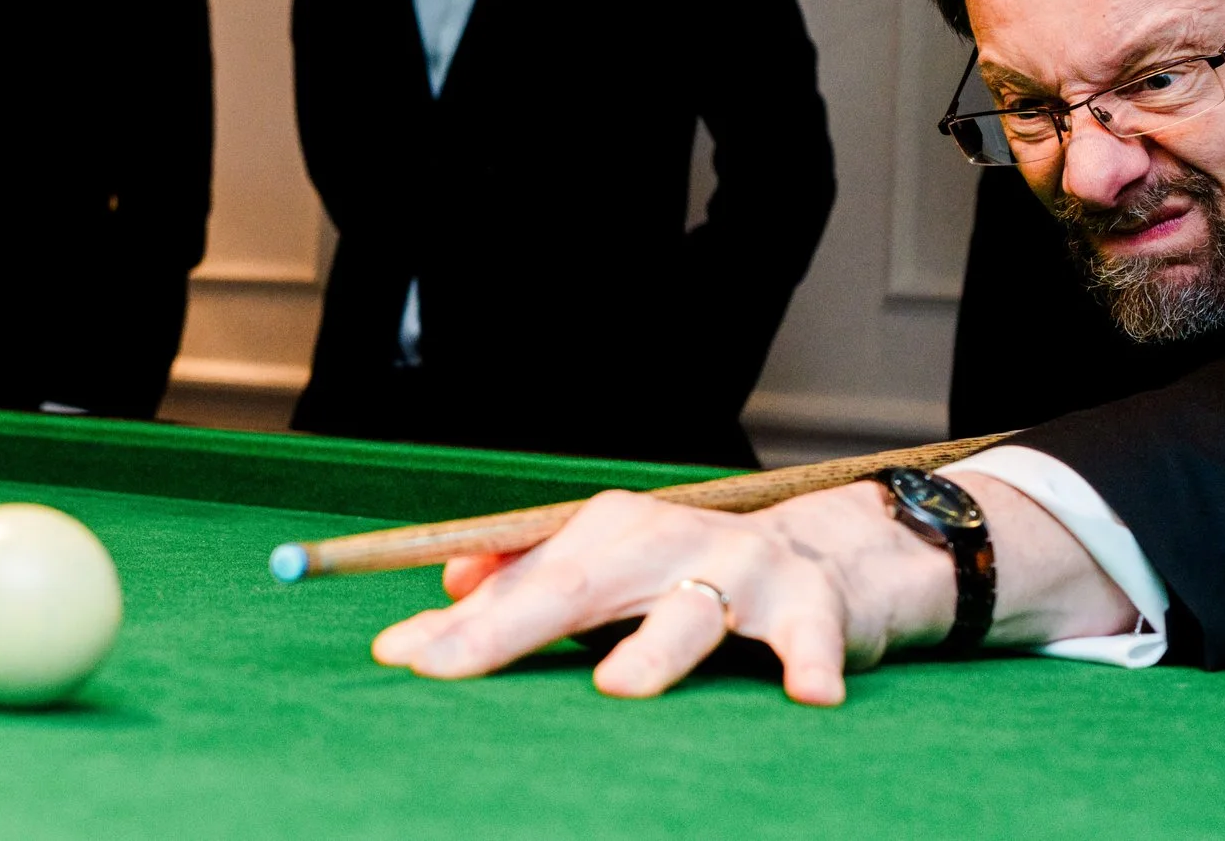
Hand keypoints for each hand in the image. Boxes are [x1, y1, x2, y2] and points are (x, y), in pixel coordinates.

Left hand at [370, 482, 956, 705]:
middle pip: (579, 586)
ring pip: (689, 610)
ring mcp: (740, 570)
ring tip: (618, 687)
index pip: (522, 580)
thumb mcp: (611, 567)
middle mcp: (667, 539)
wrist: (827, 555)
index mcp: (611, 531)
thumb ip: (530, 577)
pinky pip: (809, 636)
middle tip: (448, 668)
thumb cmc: (695, 572)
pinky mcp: (810, 605)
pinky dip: (810, 661)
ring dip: (655, 648)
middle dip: (508, 628)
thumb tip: (448, 586)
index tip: (398, 657)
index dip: (459, 623)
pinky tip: (810, 694)